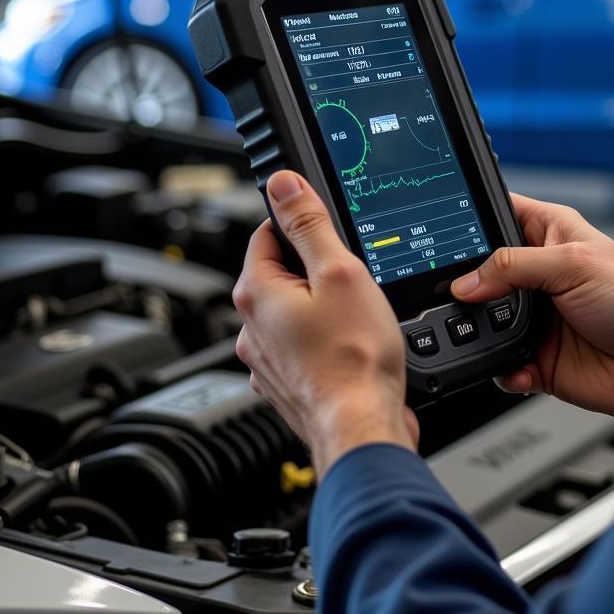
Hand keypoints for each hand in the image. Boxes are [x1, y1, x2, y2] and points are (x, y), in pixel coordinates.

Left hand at [232, 171, 417, 474]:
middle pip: (282, 272)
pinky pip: (303, 344)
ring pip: (294, 310)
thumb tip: (284, 184)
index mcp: (256, 292)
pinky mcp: (287, 382)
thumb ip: (310, 224)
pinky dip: (324, 338)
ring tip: (356, 315)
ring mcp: (267, 359)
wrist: (361, 429)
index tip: (330, 229)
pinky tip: (352, 344)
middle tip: (354, 277)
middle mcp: (251, 328)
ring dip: (321, 305)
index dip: (303, 223)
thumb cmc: (354, 359)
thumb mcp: (340, 272)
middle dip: (317, 268)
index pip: (268, 233)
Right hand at [452, 194, 613, 421]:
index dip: (473, 219)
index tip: (444, 231)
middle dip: (468, 286)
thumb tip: (467, 281)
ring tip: (492, 333)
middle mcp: (539, 274)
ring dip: (483, 331)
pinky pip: (502, 363)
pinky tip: (520, 366)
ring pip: (484, 321)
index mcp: (549, 235)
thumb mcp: (572, 265)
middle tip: (463, 296)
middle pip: (482, 273)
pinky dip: (504, 368)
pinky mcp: (538, 357)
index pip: (499, 214)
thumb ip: (514, 267)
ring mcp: (536, 317)